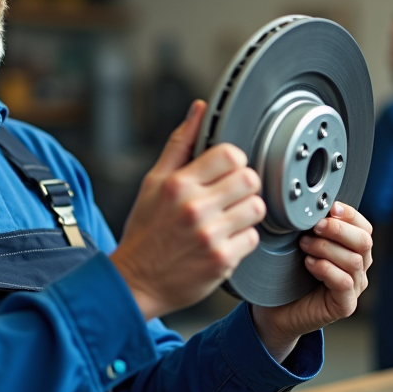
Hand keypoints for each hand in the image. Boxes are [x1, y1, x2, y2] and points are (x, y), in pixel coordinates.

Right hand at [110, 101, 265, 320]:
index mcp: (178, 184)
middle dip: (244, 186)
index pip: (230, 154)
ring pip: (257, 208)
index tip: (226, 172)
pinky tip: (225, 241)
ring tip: (228, 219)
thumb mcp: (154, 182)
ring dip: (247, 213)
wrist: (135, 281)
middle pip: (250, 179)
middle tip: (230, 196)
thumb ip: (180, 144)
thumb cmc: (145, 231)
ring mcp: (210, 235)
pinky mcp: (221, 261)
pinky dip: (243, 240)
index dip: (234, 161)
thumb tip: (199, 109)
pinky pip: (253, 239)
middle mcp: (194, 208)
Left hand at [250, 202, 372, 361]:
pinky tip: (309, 264)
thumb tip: (312, 202)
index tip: (328, 208)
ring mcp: (355, 288)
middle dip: (338, 229)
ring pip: (353, 261)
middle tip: (314, 227)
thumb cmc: (289, 274)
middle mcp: (359, 267)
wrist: (276, 310)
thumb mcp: (302, 243)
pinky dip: (326, 269)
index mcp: (353, 249)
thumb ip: (312, 227)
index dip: (348, 214)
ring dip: (326, 248)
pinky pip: (344, 283)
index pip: (363, 227)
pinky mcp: (345, 305)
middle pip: (364, 241)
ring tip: (304, 246)